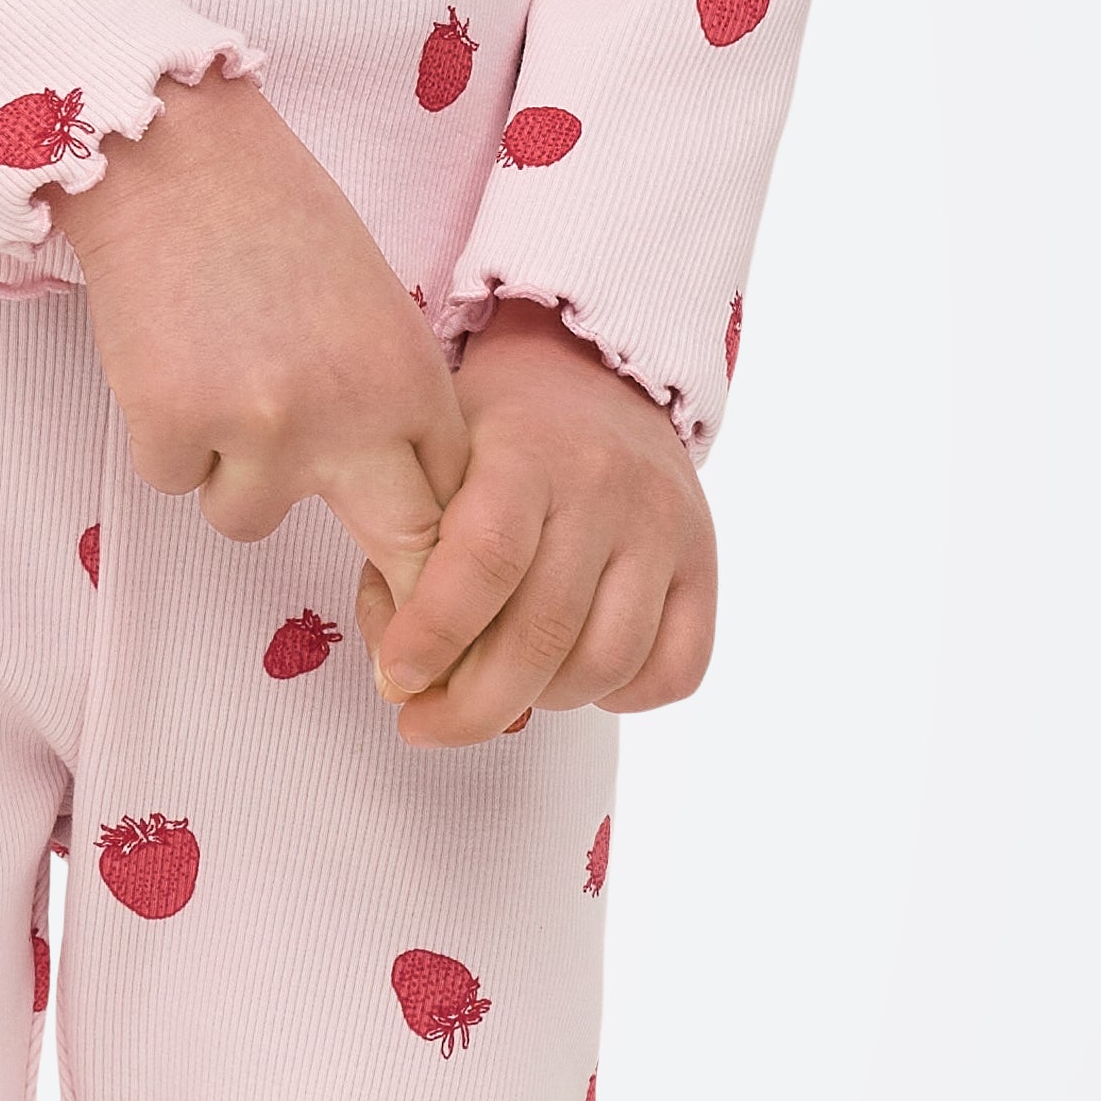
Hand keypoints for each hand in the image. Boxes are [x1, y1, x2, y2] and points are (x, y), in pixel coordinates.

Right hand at [63, 70, 471, 585]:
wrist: (171, 156)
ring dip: (231, 471)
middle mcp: (350, 415)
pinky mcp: (171, 427)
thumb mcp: (377, 310)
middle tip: (396, 646)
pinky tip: (173, 357)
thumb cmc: (279, 221)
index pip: (458, 506)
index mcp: (413, 377)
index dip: (449, 559)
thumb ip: (396, 406)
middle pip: (405, 549)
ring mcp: (259, 428)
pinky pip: (175, 479)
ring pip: (249, 518)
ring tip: (221, 375)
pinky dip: (168, 436)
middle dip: (405, 599)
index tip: (447, 604)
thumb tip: (408, 507)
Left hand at [360, 308, 715, 743]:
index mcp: (528, 453)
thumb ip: (408, 552)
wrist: (596, 375)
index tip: (395, 680)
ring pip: (605, 664)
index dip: (433, 636)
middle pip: (543, 634)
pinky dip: (618, 697)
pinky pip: (674, 670)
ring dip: (540, 701)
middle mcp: (609, 490)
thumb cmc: (495, 432)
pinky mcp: (705, 565)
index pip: (485, 560)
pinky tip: (572, 673)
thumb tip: (406, 674)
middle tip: (424, 725)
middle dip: (472, 706)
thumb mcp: (433, 459)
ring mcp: (667, 529)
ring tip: (501, 687)